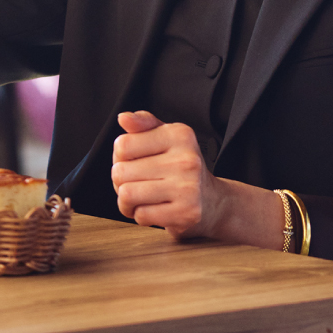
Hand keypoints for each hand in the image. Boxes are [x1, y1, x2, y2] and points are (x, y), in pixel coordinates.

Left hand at [111, 110, 229, 240]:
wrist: (213, 201)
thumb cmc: (182, 167)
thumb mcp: (166, 138)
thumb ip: (143, 124)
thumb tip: (123, 117)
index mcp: (179, 135)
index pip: (122, 145)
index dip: (119, 157)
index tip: (132, 162)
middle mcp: (187, 160)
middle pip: (120, 172)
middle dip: (120, 181)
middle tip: (136, 182)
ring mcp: (187, 188)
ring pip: (127, 195)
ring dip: (127, 201)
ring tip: (141, 197)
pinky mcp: (186, 213)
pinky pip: (141, 215)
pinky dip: (141, 215)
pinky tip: (154, 209)